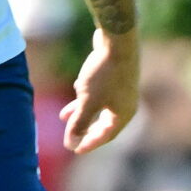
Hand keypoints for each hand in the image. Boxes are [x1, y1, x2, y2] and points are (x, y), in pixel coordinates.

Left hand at [61, 28, 139, 154]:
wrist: (117, 41)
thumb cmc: (104, 74)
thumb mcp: (87, 102)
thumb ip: (79, 124)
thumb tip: (71, 145)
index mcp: (124, 114)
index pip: (106, 136)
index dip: (89, 143)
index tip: (74, 149)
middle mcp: (127, 103)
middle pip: (103, 122)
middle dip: (85, 128)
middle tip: (71, 136)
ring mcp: (123, 89)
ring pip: (99, 105)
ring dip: (81, 111)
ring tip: (63, 115)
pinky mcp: (116, 75)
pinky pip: (100, 91)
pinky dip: (87, 94)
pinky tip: (77, 88)